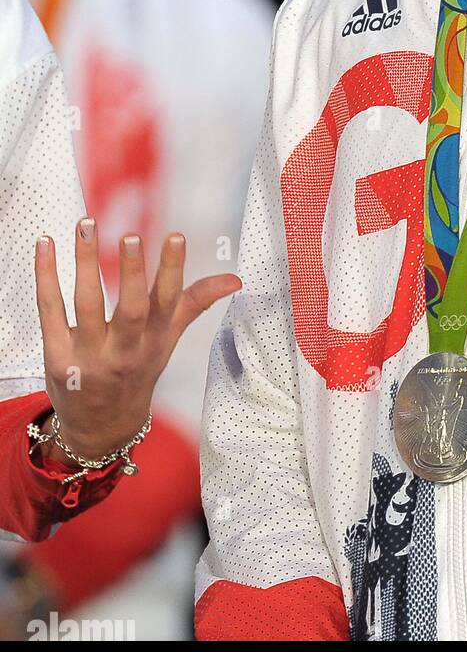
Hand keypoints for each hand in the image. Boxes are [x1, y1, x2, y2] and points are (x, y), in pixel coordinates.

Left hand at [34, 217, 240, 461]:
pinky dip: (46, 276)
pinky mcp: (56, 356)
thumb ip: (197, 301)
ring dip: (85, 262)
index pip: (169, 303)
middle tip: (131, 235)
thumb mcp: (168, 339)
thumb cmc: (137, 370)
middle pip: (130, 310)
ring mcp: (89, 356)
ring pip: (86, 304)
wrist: (101, 426)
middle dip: (132, 272)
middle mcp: (125, 351)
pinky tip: (46, 244)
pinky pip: (50, 311)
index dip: (173, 270)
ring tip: (86, 224)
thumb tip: (236, 279)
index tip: (176, 236)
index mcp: (155, 340)